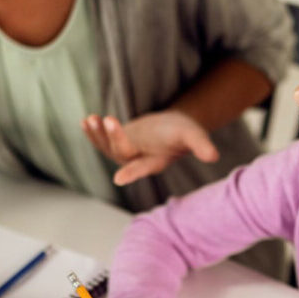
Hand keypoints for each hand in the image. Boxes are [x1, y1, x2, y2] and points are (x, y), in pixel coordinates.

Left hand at [80, 112, 218, 185]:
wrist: (173, 128)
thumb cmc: (184, 132)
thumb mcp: (193, 135)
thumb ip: (201, 146)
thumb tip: (213, 156)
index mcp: (154, 162)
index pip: (141, 168)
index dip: (131, 173)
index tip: (118, 178)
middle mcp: (136, 159)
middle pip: (121, 151)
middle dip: (114, 136)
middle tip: (109, 119)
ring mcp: (124, 152)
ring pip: (107, 146)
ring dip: (97, 134)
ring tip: (90, 119)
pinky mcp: (117, 143)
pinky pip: (102, 140)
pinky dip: (93, 131)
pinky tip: (85, 121)